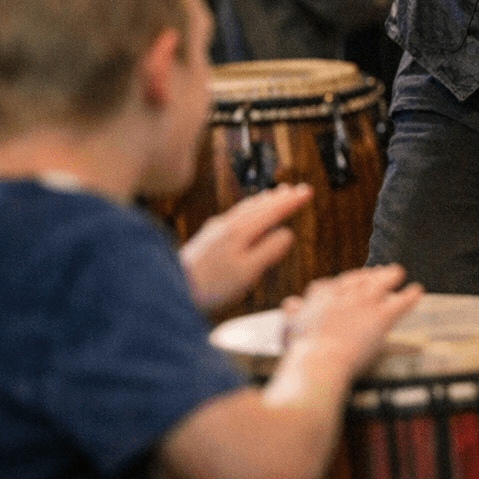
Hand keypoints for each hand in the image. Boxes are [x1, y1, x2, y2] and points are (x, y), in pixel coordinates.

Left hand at [179, 183, 312, 312]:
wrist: (171, 288)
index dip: (291, 202)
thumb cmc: (211, 286)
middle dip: (279, 198)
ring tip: (273, 195)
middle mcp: (227, 225)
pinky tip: (243, 214)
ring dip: (262, 201)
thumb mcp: (247, 272)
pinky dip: (247, 209)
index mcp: (240, 232)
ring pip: (244, 209)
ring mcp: (215, 230)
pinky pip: (234, 215)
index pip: (272, 211)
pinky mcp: (206, 237)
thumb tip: (286, 233)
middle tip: (297, 190)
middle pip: (258, 206)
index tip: (307, 192)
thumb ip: (269, 251)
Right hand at [281, 264, 423, 377]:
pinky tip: (418, 290)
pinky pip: (401, 302)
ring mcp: (364, 302)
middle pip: (361, 278)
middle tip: (378, 270)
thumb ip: (294, 313)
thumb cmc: (301, 351)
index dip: (346, 281)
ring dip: (391, 275)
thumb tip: (289, 302)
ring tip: (399, 272)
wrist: (319, 360)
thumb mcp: (290, 327)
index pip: (336, 283)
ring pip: (382, 281)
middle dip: (370, 274)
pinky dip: (411, 296)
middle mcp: (345, 294)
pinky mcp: (381, 316)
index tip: (353, 279)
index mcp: (321, 296)